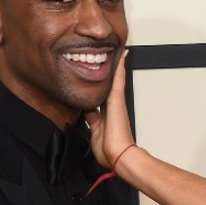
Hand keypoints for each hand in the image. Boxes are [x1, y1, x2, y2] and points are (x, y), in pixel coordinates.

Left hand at [85, 49, 135, 168]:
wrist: (117, 154)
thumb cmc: (108, 149)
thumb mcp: (94, 132)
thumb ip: (90, 121)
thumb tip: (84, 113)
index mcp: (105, 114)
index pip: (100, 95)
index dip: (98, 86)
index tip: (98, 76)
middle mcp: (113, 106)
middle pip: (109, 84)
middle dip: (109, 71)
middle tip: (111, 55)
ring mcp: (116, 101)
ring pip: (115, 78)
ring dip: (116, 65)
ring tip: (117, 50)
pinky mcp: (117, 98)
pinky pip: (118, 78)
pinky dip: (119, 66)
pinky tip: (121, 54)